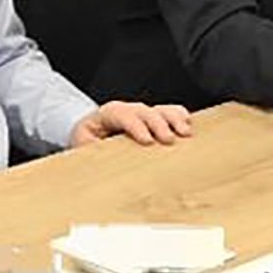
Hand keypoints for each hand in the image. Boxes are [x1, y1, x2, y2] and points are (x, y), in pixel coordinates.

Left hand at [73, 99, 192, 145]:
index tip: (147, 140)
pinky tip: (189, 124)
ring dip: (174, 119)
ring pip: (159, 109)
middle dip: (158, 124)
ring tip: (185, 132)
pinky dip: (179, 116)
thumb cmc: (87, 146)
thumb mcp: (83, 149)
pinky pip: (169, 113)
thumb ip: (91, 153)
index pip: (120, 114)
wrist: (89, 140)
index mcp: (106, 116)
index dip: (135, 126)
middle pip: (144, 110)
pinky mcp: (152, 121)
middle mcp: (126, 112)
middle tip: (168, 139)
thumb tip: (98, 163)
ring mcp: (141, 115)